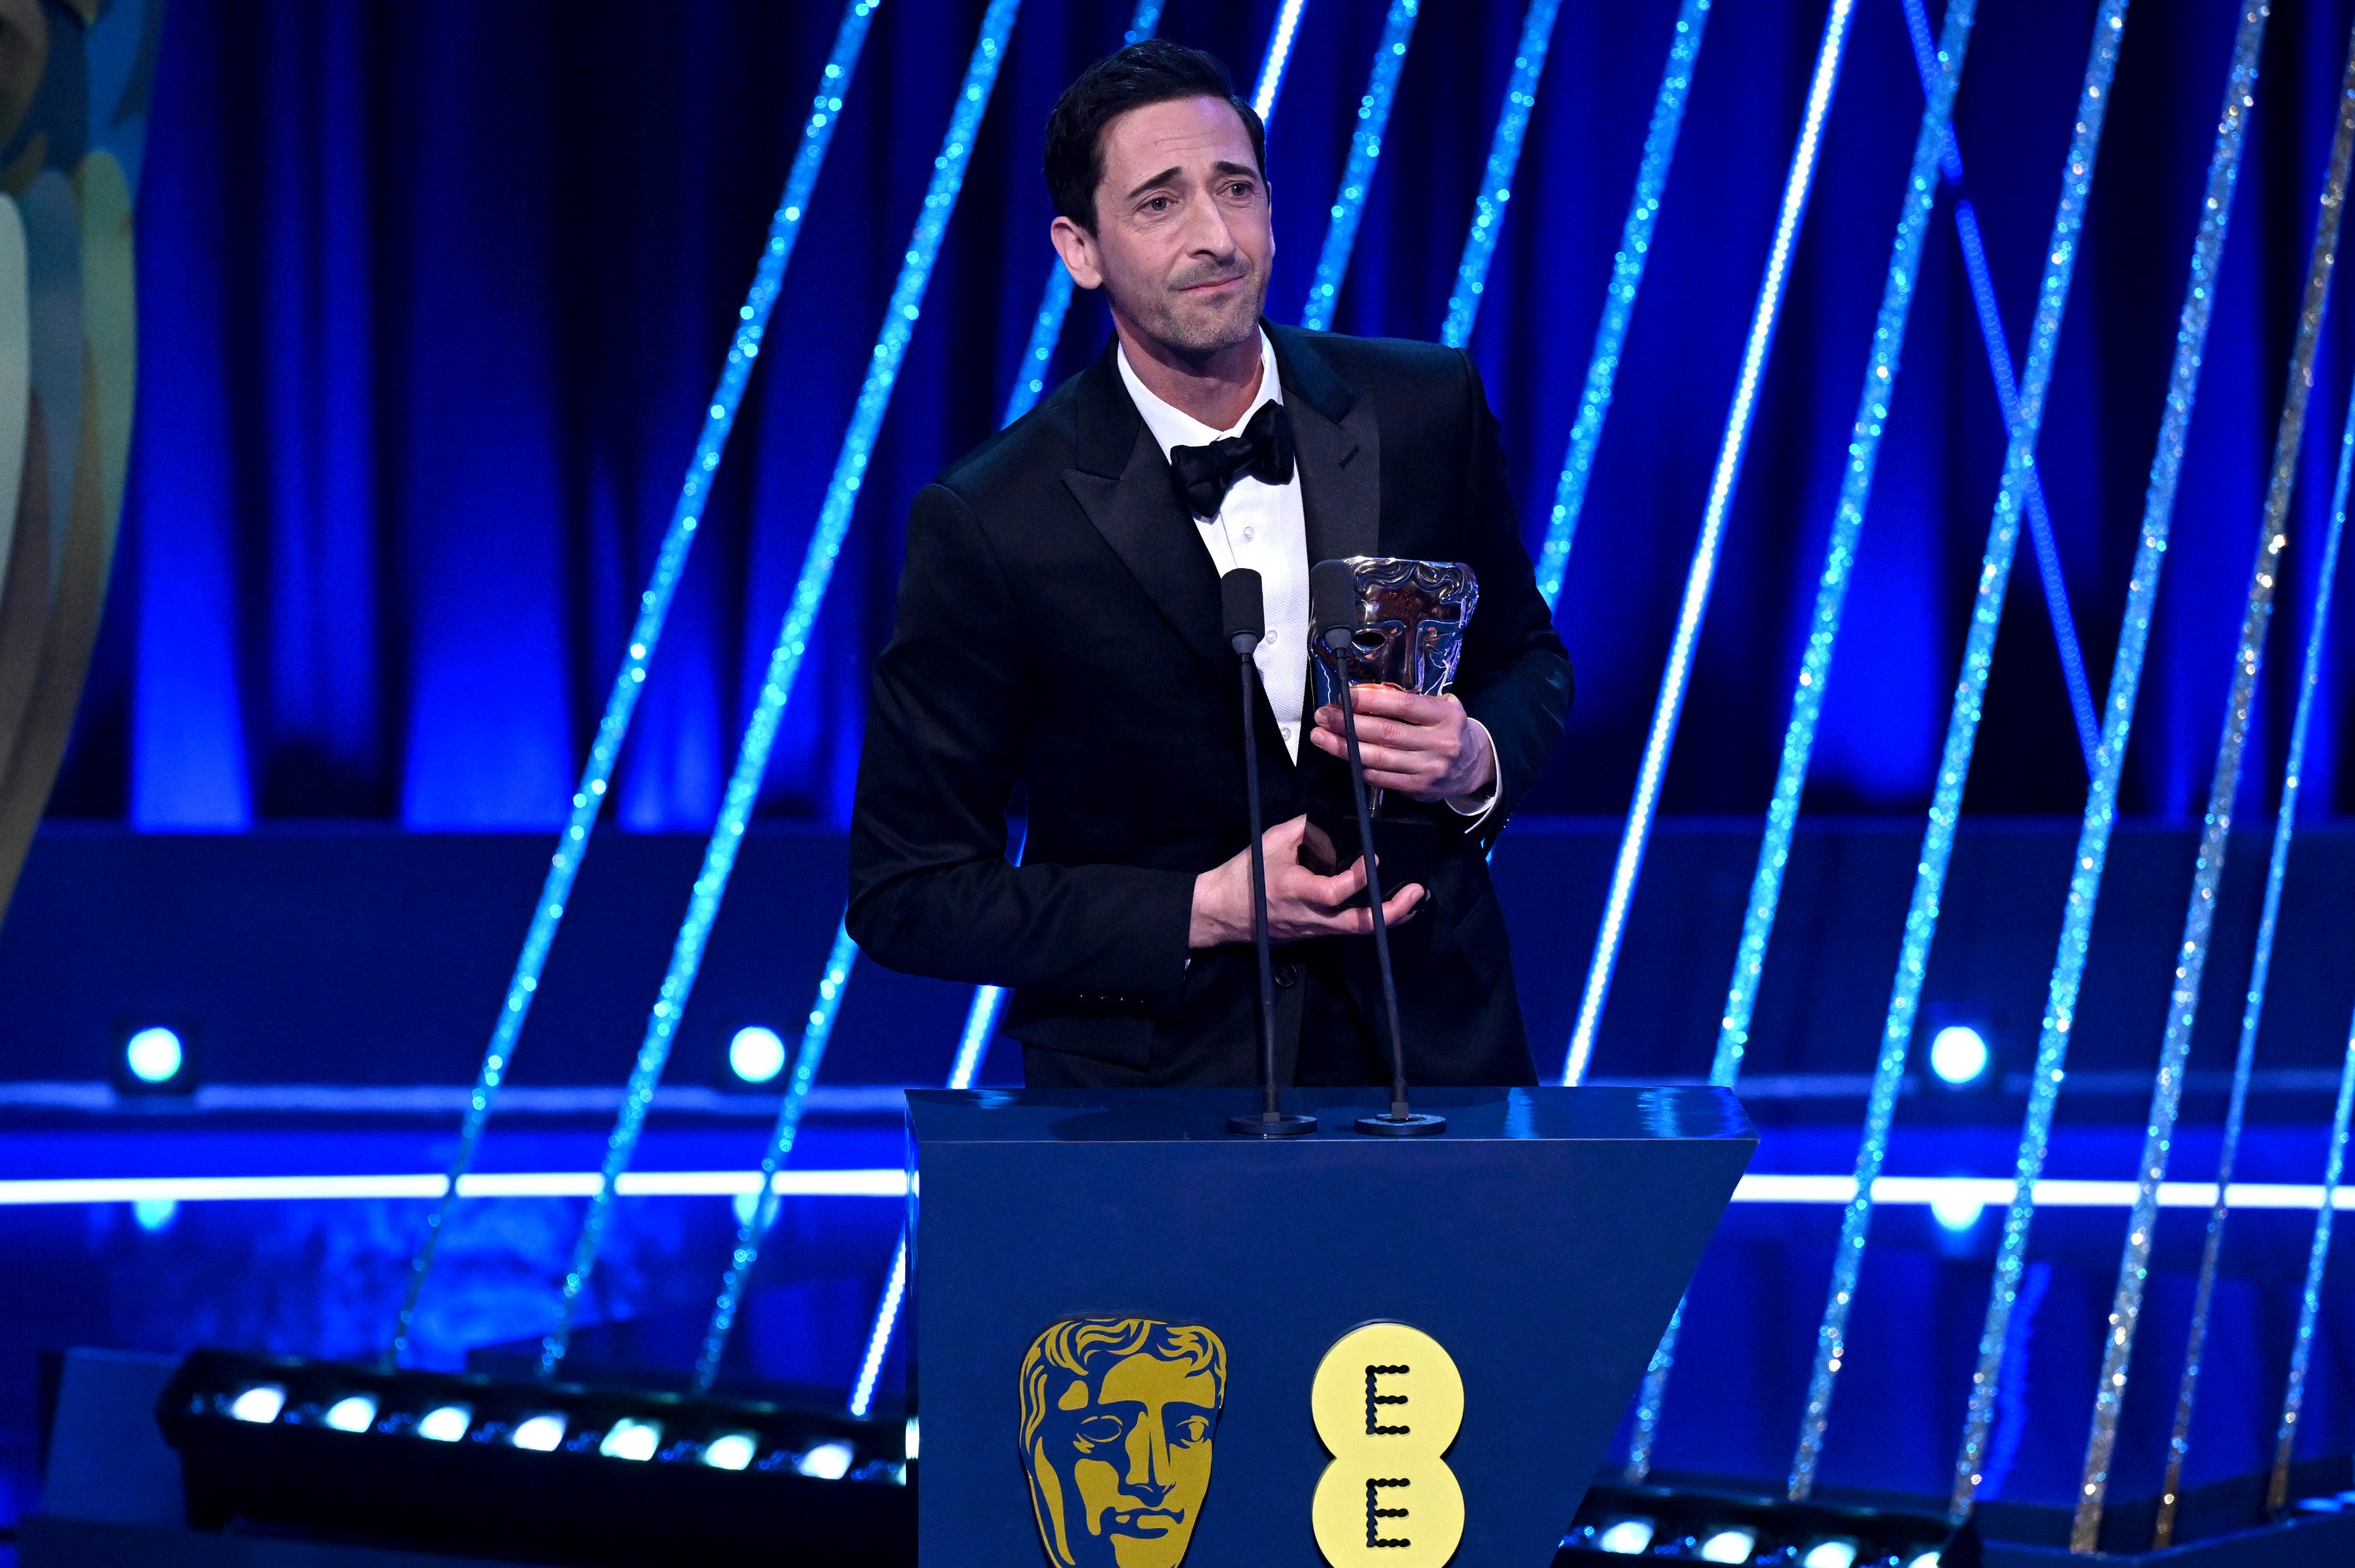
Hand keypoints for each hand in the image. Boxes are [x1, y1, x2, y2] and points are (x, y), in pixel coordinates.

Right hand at [1189, 815, 1423, 947]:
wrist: (1223, 910)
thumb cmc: (1246, 876)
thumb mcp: (1271, 842)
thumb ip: (1304, 828)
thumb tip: (1332, 820)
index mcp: (1296, 891)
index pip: (1335, 891)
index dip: (1359, 878)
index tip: (1375, 860)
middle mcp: (1310, 916)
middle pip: (1360, 924)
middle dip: (1393, 910)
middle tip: (1416, 892)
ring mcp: (1314, 929)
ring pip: (1359, 930)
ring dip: (1389, 916)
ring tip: (1412, 899)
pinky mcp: (1315, 933)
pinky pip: (1349, 928)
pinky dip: (1371, 917)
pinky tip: (1386, 906)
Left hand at [1309, 685, 1494, 803]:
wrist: (1473, 765)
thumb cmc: (1447, 729)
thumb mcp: (1438, 708)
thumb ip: (1406, 703)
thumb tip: (1363, 696)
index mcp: (1445, 716)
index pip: (1402, 705)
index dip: (1370, 700)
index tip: (1344, 695)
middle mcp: (1440, 742)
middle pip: (1385, 732)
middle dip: (1348, 723)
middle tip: (1324, 716)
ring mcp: (1430, 768)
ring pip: (1379, 757)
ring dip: (1344, 747)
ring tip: (1321, 736)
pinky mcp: (1420, 788)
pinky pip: (1382, 777)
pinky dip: (1361, 767)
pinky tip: (1345, 757)